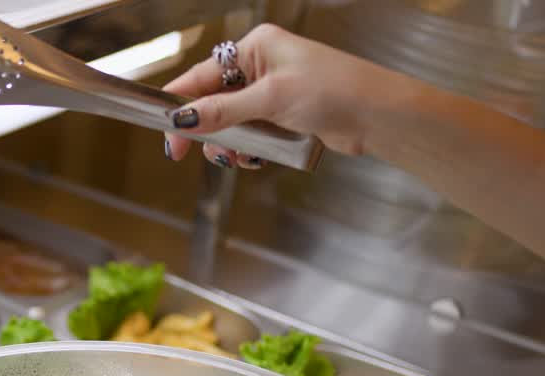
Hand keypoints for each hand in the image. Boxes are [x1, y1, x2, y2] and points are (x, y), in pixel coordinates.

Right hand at [162, 24, 403, 167]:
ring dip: (229, 143)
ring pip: (230, 122)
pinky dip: (248, 149)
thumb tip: (182, 118)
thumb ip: (222, 111)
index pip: (201, 75)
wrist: (379, 115)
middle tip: (195, 155)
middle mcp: (260, 66)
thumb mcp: (270, 99)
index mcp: (255, 48)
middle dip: (206, 129)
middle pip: (212, 101)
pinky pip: (250, 134)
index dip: (179, 104)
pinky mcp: (283, 115)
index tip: (165, 131)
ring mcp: (272, 92)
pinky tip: (256, 158)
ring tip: (239, 157)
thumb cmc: (334, 90)